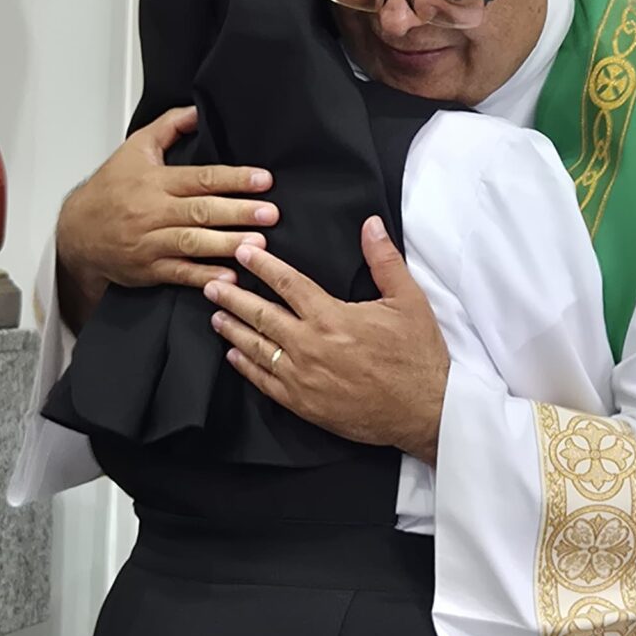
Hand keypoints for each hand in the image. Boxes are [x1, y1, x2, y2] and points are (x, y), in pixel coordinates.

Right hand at [56, 108, 278, 327]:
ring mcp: (150, 242)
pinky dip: (204, 276)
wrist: (76, 232)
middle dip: (238, 212)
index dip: (233, 179)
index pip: (199, 178)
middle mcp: (153, 211)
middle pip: (200, 211)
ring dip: (226, 243)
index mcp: (154, 181)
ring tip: (257, 243)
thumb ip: (168, 127)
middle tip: (270, 213)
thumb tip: (198, 110)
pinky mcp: (149, 269)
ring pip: (192, 243)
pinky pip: (179, 273)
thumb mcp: (135, 149)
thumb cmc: (109, 189)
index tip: (263, 180)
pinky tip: (229, 277)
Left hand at [208, 217, 449, 459]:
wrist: (423, 410)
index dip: (262, 266)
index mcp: (331, 317)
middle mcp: (309, 346)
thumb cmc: (417, 357)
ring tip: (215, 316)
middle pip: (261, 315)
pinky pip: (264, 382)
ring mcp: (302, 377)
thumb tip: (370, 225)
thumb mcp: (409, 300)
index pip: (287, 284)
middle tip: (212, 284)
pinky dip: (245, 366)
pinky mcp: (303, 404)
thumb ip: (384, 260)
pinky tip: (233, 355)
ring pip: (256, 348)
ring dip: (233, 329)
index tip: (243, 253)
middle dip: (232, 297)